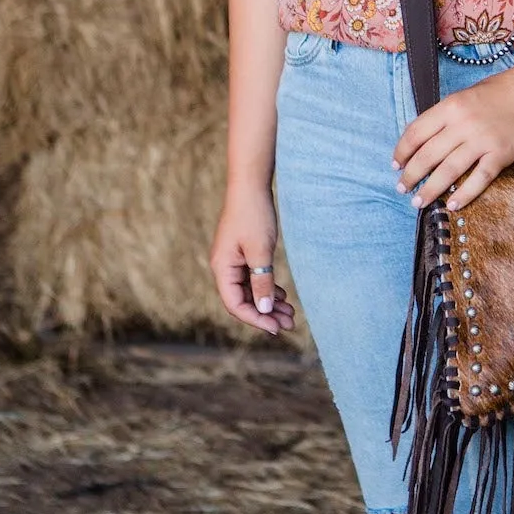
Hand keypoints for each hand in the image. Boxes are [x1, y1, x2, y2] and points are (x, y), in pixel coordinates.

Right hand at [210, 194, 295, 336]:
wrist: (251, 185)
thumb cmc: (254, 215)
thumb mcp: (261, 251)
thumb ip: (262, 282)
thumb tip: (264, 310)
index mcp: (222, 268)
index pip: (235, 305)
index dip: (256, 319)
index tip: (276, 328)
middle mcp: (224, 267)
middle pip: (243, 300)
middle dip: (266, 313)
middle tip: (290, 324)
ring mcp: (233, 260)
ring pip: (250, 290)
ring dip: (268, 302)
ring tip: (290, 313)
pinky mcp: (242, 254)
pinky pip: (253, 278)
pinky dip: (267, 288)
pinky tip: (282, 295)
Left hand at [392, 40, 513, 213]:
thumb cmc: (501, 90)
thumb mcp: (466, 95)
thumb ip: (446, 116)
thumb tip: (426, 141)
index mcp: (451, 106)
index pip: (416, 132)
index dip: (402, 151)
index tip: (396, 164)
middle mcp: (463, 123)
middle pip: (428, 155)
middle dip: (411, 175)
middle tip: (402, 188)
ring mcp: (483, 140)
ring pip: (448, 171)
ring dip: (430, 189)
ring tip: (418, 201)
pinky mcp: (501, 154)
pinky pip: (478, 179)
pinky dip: (464, 195)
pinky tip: (452, 205)